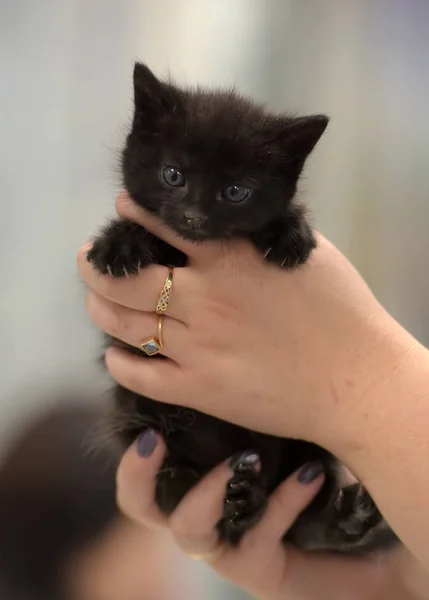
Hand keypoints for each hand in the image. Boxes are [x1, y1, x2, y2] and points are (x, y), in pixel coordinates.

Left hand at [78, 191, 418, 452]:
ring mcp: (198, 348)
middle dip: (96, 265)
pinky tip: (115, 353)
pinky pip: (142, 376)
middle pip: (128, 279)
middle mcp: (204, 301)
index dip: (135, 216)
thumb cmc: (340, 312)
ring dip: (100, 307)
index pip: (165, 228)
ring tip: (94, 297)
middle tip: (87, 257)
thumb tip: (229, 222)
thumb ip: (259, 234)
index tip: (121, 211)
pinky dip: (120, 362)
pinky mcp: (200, 390)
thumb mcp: (301, 253)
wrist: (355, 382)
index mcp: (230, 261)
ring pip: (125, 325)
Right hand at [115, 430, 417, 599]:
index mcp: (197, 481)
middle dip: (137, 475)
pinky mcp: (261, 571)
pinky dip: (280, 501)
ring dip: (211, 490)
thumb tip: (231, 348)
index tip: (148, 417)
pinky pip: (257, 537)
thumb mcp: (280, 428)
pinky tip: (311, 473)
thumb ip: (249, 401)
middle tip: (154, 441)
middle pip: (140, 506)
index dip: (134, 453)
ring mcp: (227, 546)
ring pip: (189, 529)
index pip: (145, 470)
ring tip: (248, 458)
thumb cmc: (317, 467)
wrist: (366, 538)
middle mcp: (202, 515)